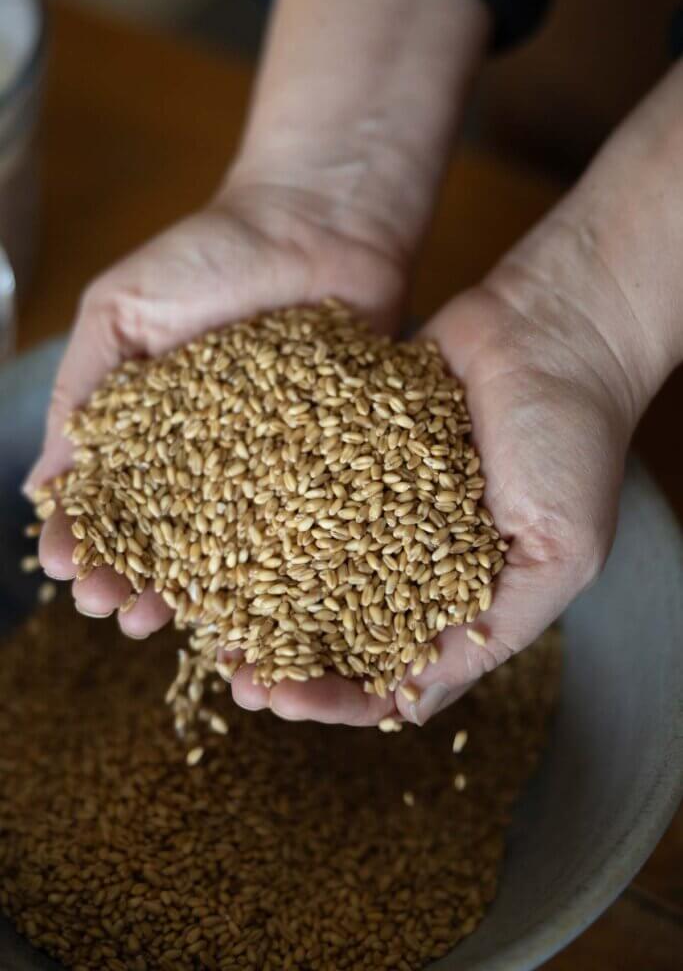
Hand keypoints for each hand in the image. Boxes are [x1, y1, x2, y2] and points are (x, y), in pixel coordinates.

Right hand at [27, 181, 403, 651]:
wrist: (318, 221)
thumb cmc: (209, 252)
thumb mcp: (123, 311)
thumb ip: (83, 392)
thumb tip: (43, 485)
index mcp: (151, 431)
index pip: (111, 500)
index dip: (90, 540)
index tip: (74, 572)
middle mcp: (209, 461)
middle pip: (170, 540)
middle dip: (140, 580)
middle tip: (124, 614)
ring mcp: (272, 467)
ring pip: (236, 549)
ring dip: (203, 592)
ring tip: (178, 624)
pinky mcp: (331, 463)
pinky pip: (309, 523)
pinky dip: (289, 566)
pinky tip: (269, 603)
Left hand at [260, 210, 663, 726]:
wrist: (549, 330)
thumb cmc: (574, 443)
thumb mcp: (559, 555)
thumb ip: (494, 632)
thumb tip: (409, 705)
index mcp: (456, 598)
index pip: (387, 670)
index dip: (334, 695)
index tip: (284, 701)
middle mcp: (406, 558)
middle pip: (333, 624)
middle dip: (281, 654)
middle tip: (231, 671)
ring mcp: (372, 505)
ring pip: (303, 562)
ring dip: (256, 594)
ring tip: (206, 615)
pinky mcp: (347, 451)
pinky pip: (298, 489)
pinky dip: (261, 514)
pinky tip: (216, 531)